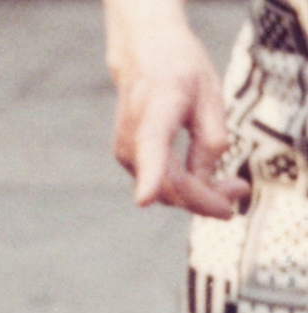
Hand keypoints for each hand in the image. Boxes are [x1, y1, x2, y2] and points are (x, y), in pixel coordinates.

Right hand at [104, 0, 248, 217]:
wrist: (142, 57)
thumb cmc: (180, 71)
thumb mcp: (209, 95)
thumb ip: (210, 140)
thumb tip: (206, 183)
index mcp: (156, 110)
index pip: (150, 146)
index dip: (149, 175)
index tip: (144, 198)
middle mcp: (133, 138)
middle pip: (167, 184)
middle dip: (204, 198)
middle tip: (242, 190)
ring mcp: (127, 155)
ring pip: (165, 191)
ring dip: (198, 196)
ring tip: (233, 186)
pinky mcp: (130, 163)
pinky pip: (161, 184)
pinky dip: (186, 188)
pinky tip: (207, 179)